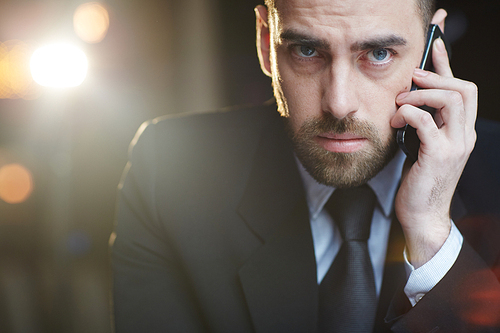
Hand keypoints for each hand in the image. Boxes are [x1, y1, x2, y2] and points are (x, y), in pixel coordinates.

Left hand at [390, 36, 477, 267]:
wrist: (423, 214)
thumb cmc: (419, 181)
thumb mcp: (422, 146)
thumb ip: (423, 124)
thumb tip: (407, 101)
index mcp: (461, 131)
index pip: (463, 89)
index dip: (448, 64)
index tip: (435, 43)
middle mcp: (464, 135)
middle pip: (465, 89)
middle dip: (437, 76)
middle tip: (411, 80)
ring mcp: (455, 145)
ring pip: (451, 100)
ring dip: (421, 94)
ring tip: (400, 103)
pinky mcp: (438, 156)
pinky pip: (427, 122)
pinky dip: (409, 114)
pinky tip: (396, 121)